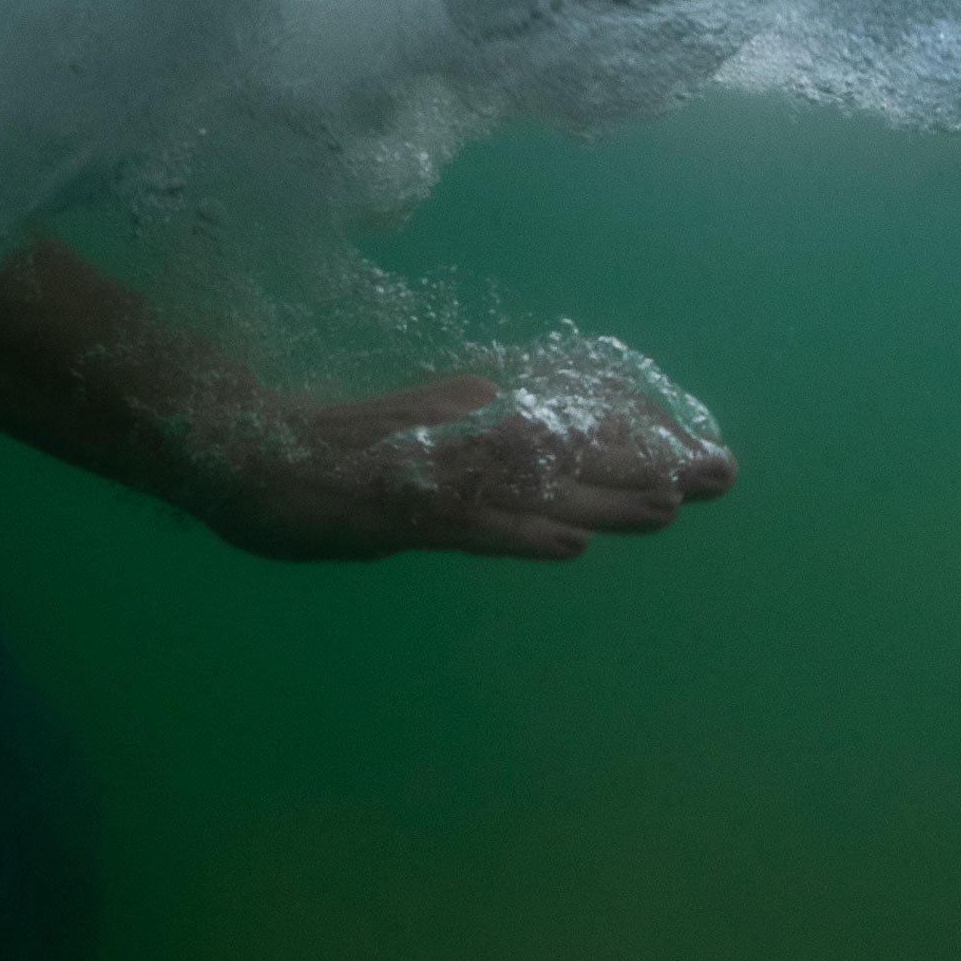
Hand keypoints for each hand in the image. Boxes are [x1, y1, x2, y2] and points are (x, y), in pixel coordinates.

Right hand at [202, 363, 735, 563]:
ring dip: (601, 497)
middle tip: (724, 474)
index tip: (698, 450)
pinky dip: (518, 537)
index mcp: (469, 427)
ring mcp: (429, 479)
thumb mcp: (404, 447)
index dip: (635, 439)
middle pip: (567, 454)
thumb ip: (454, 432)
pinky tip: (570, 546)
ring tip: (672, 506)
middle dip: (646, 465)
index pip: (566, 430)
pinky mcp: (394, 514)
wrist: (236, 448)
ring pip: (530, 488)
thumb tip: (502, 413)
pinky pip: (466, 528)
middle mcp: (460, 443)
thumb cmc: (320, 453)